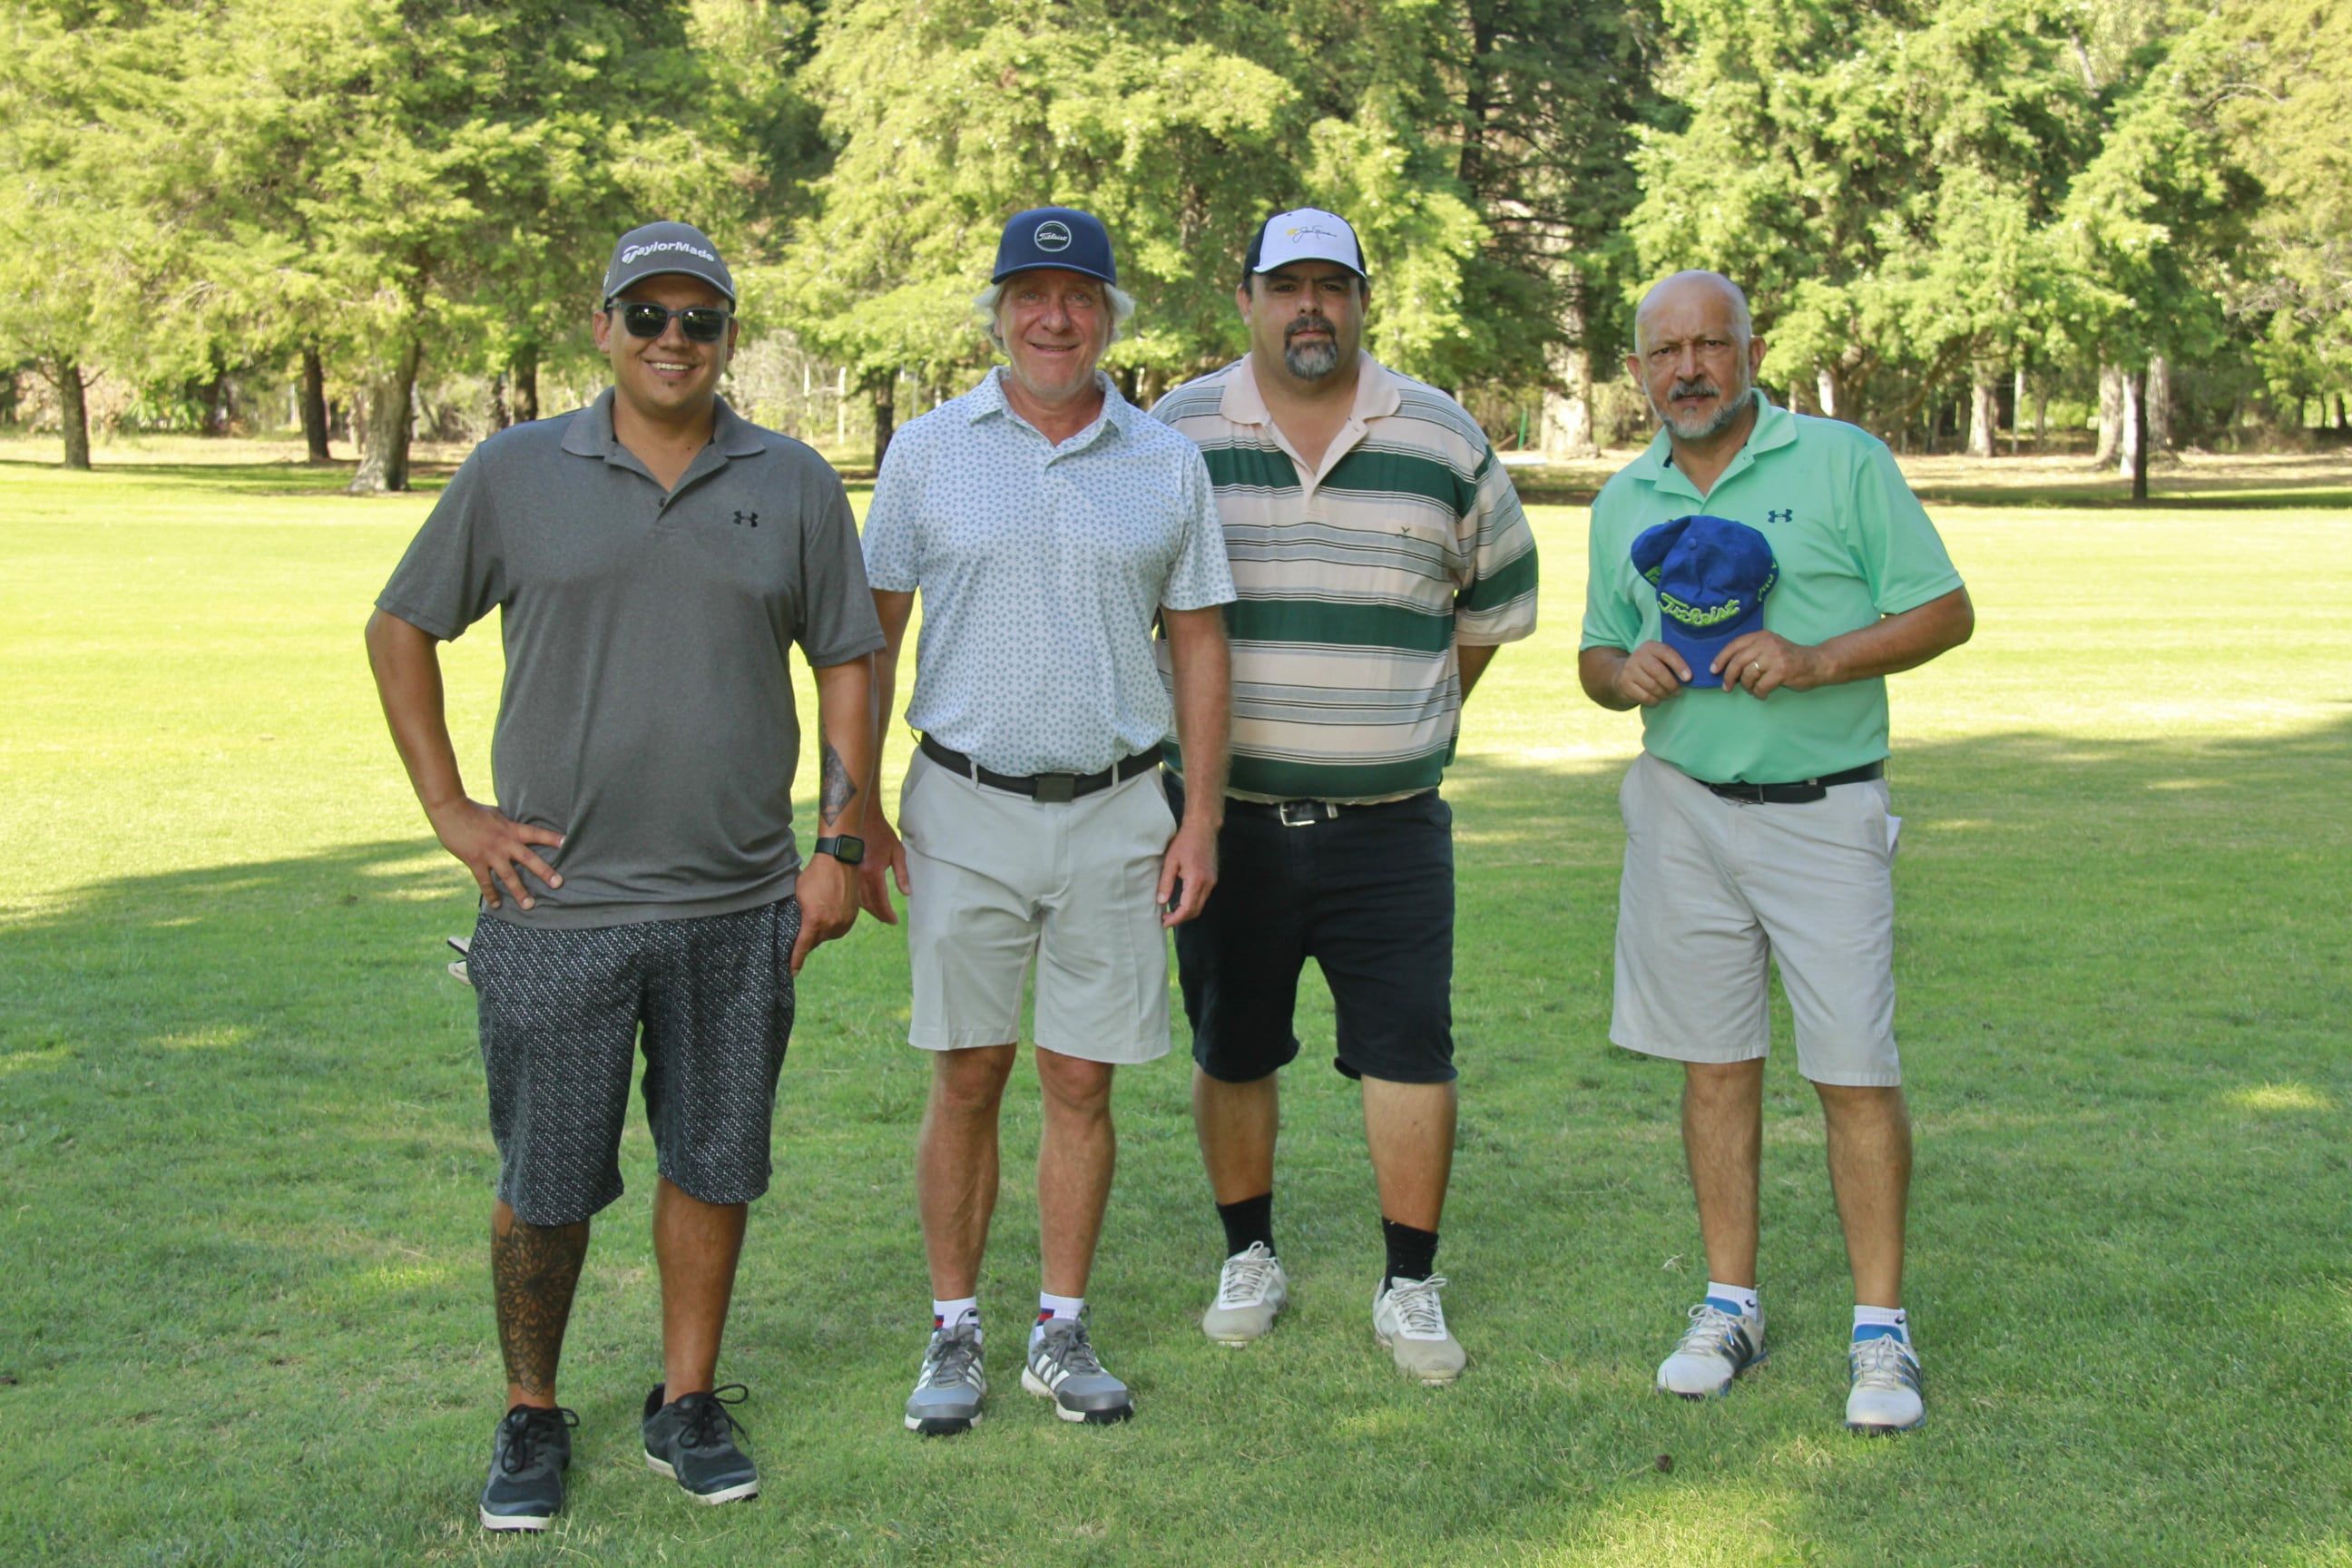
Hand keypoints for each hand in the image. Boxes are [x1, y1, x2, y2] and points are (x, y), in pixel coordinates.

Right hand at [426, 798, 563, 910]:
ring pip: (509, 876)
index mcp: (511, 829)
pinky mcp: (475, 862)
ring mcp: (490, 854)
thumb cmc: (474, 810)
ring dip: (520, 892)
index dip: (551, 838)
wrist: (451, 811)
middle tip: (558, 884)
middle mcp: (505, 843)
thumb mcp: (497, 814)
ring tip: (530, 906)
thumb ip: (508, 824)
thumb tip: (516, 826)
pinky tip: (497, 905)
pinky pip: (485, 882)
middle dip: (544, 872)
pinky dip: (491, 895)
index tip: (566, 843)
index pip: (536, 833)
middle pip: (529, 859)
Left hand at [789, 851, 858, 973]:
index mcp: (814, 920)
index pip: (803, 946)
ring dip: (822, 932)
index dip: (796, 960)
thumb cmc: (814, 875)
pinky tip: (828, 915)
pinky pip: (840, 929)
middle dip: (809, 939)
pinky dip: (832, 926)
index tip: (792, 972)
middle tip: (803, 932)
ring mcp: (844, 921)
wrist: (839, 860)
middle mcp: (831, 924)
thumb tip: (796, 929)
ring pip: (829, 936)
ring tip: (817, 917)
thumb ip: (798, 916)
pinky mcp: (853, 916)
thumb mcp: (798, 896)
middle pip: (816, 942)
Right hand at [857, 809, 910, 923]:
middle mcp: (860, 876)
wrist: (860, 819)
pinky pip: (853, 892)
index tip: (894, 920)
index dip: (887, 914)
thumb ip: (902, 874)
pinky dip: (860, 901)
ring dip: (870, 910)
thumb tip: (907, 893)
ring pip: (859, 900)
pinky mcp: (847, 871)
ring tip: (880, 913)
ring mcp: (851, 874)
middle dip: (879, 914)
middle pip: (869, 904)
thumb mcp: (897, 852)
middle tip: (888, 919)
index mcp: (874, 872)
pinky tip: (867, 903)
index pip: (881, 900)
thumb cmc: (881, 833)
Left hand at [1158, 815, 1218, 926]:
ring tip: (1171, 911)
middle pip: (1196, 910)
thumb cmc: (1184, 842)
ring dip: (1186, 912)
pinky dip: (1192, 903)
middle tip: (1165, 919)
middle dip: (1181, 918)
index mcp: (1196, 880)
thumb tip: (1161, 902)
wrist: (1203, 828)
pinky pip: (1203, 897)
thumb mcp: (1170, 861)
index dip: (1176, 918)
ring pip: (1200, 905)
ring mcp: (1212, 881)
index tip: (1164, 922)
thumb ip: (1165, 883)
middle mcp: (1207, 883)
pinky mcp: (1212, 878)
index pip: (1187, 908)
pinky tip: (1180, 900)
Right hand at [1612, 641, 1691, 706]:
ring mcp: (1630, 670)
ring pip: (1653, 687)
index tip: (1688, 678)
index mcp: (1650, 646)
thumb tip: (1691, 676)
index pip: (1667, 653)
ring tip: (1669, 695)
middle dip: (1672, 685)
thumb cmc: (1650, 666)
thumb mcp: (1658, 658)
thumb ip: (1673, 661)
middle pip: (1659, 672)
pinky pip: (1645, 697)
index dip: (1679, 665)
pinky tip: (1658, 698)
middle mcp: (1638, 656)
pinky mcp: (1625, 684)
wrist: (1621, 673)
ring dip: (1665, 694)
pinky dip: (1655, 701)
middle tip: (1678, 691)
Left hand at [1713, 631, 1830, 698]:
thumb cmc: (1789, 657)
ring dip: (1747, 687)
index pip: (1734, 645)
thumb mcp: (1770, 647)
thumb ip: (1752, 651)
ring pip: (1748, 675)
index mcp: (1761, 636)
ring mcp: (1775, 657)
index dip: (1721, 658)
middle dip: (1729, 676)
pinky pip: (1761, 686)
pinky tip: (1763, 694)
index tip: (1714, 670)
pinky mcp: (1781, 671)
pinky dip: (1759, 693)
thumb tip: (1726, 667)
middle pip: (1738, 661)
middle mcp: (1766, 644)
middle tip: (1727, 687)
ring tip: (1753, 689)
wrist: (1817, 663)